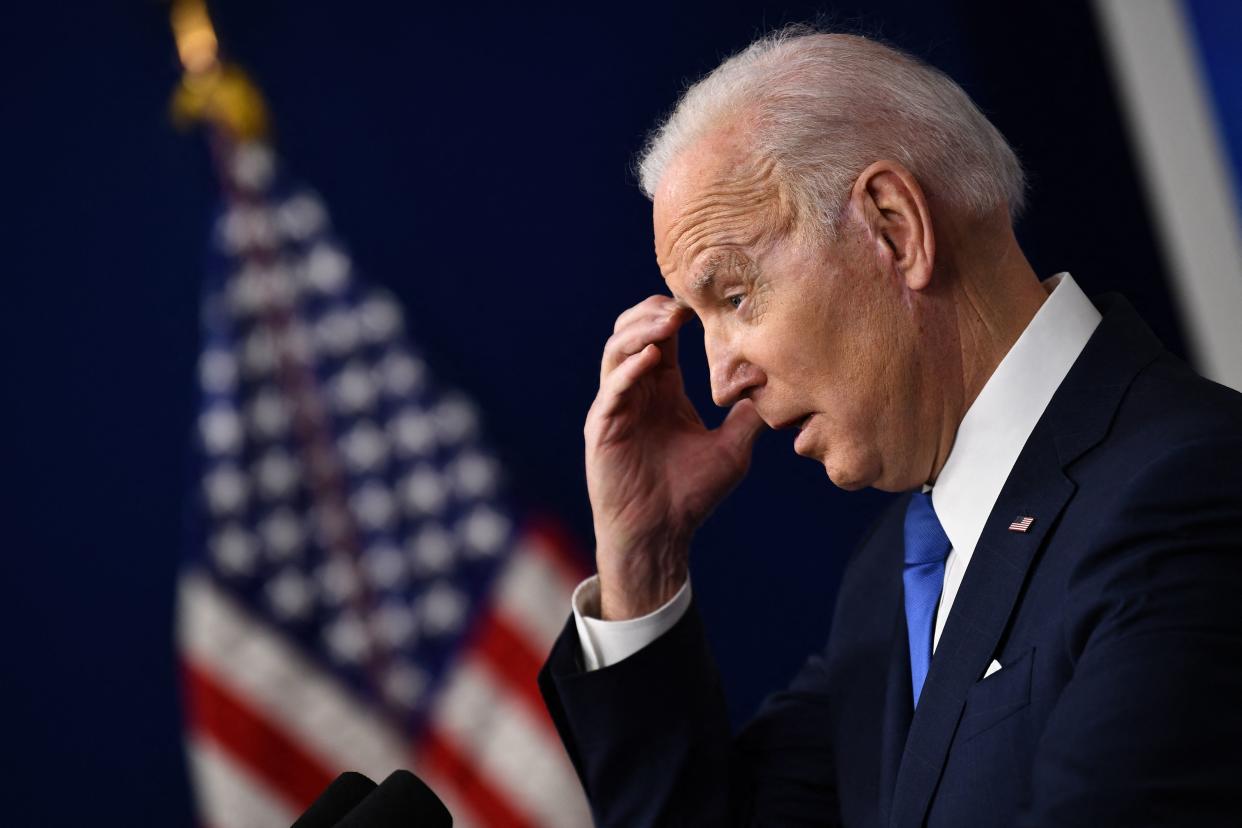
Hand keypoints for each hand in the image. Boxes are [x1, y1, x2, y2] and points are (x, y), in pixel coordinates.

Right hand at [585, 295, 765, 618]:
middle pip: (633, 331)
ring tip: (667, 321)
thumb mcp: (733, 449)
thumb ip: (749, 415)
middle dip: (654, 312)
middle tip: (682, 307)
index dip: (677, 313)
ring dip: (641, 331)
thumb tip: (779, 387)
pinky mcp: (603, 426)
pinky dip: (630, 369)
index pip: (663, 335)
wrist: (662, 533)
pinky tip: (653, 358)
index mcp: (663, 389)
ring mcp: (616, 406)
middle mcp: (636, 390)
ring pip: (617, 351)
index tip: (704, 303)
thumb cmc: (692, 495)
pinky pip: (612, 388)